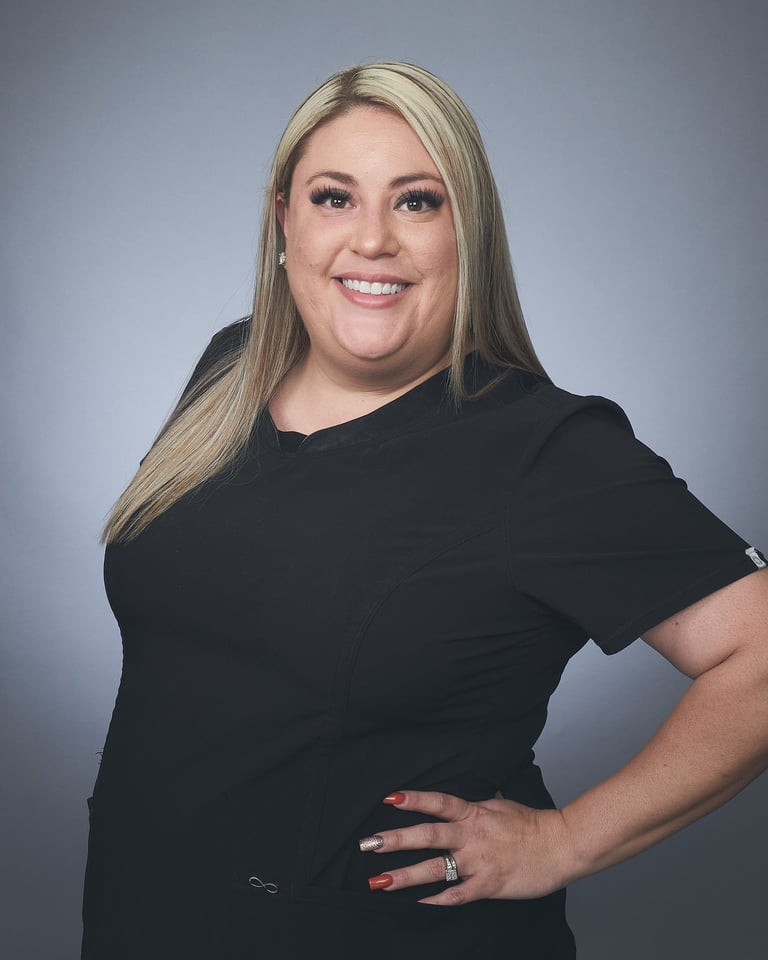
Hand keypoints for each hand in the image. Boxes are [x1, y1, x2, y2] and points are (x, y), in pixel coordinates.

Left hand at [360, 790, 572, 905]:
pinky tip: (419, 903)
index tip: (388, 799)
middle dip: (395, 840)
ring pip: (435, 868)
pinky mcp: (488, 885)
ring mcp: (478, 861)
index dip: (413, 800)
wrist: (560, 845)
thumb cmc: (532, 823)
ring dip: (405, 876)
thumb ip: (479, 804)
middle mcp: (471, 835)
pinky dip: (437, 899)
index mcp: (474, 813)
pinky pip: (457, 894)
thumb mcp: (501, 804)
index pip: (438, 803)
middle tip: (368, 844)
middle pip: (427, 836)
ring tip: (380, 882)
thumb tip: (468, 797)